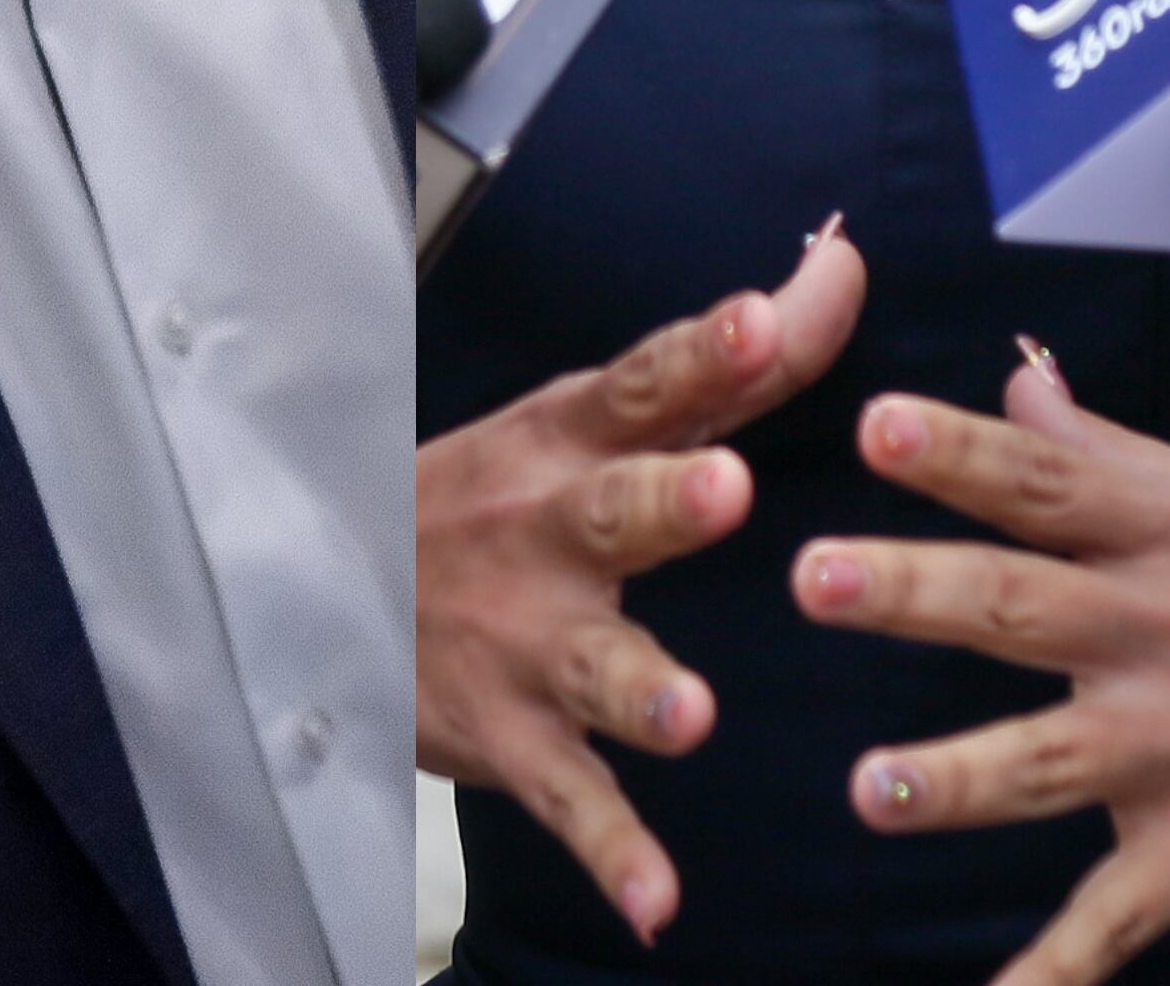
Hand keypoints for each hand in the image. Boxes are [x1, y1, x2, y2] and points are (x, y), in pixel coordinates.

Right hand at [419, 222, 865, 944]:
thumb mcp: (585, 417)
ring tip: (689, 714)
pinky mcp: (511, 734)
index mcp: (565, 441)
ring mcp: (524, 637)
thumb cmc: (496, 499)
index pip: (644, 387)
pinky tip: (658, 902)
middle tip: (723, 489)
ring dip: (639, 688)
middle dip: (663, 501)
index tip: (765, 319)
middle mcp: (544, 529)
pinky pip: (570, 799)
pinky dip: (613, 852)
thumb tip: (839, 266)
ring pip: (589, 662)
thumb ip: (725, 359)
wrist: (331, 591)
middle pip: (609, 509)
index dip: (704, 352)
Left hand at [798, 349, 1169, 984]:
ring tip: (871, 789)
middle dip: (913, 593)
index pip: (1039, 484)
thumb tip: (1018, 381)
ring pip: (1050, 759)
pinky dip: (1055, 972)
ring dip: (957, 776)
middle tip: (814, 575)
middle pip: (1018, 606)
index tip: (876, 421)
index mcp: (1156, 535)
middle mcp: (1158, 633)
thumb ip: (1104, 453)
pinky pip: (1117, 917)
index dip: (959, 452)